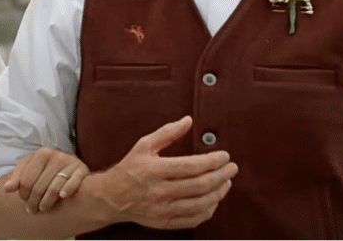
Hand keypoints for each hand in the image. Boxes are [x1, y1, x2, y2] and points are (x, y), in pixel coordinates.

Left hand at [4, 147, 89, 213]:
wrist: (73, 166)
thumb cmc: (47, 169)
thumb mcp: (31, 168)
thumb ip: (18, 177)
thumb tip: (6, 189)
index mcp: (42, 153)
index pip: (26, 181)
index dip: (23, 195)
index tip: (25, 201)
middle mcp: (56, 155)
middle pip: (39, 187)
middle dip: (33, 202)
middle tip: (32, 210)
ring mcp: (70, 162)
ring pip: (54, 188)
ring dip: (47, 202)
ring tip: (43, 208)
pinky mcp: (82, 170)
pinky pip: (73, 182)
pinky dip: (67, 190)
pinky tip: (62, 197)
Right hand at [93, 116, 237, 228]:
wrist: (111, 197)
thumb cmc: (130, 168)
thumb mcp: (144, 145)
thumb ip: (167, 133)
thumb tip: (188, 120)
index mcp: (154, 170)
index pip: (192, 166)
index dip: (213, 161)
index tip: (225, 156)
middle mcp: (159, 191)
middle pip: (199, 186)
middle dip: (221, 176)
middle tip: (232, 169)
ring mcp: (162, 209)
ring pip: (200, 204)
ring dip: (218, 193)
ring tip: (226, 182)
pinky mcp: (165, 222)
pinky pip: (193, 219)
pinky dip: (208, 210)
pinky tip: (214, 200)